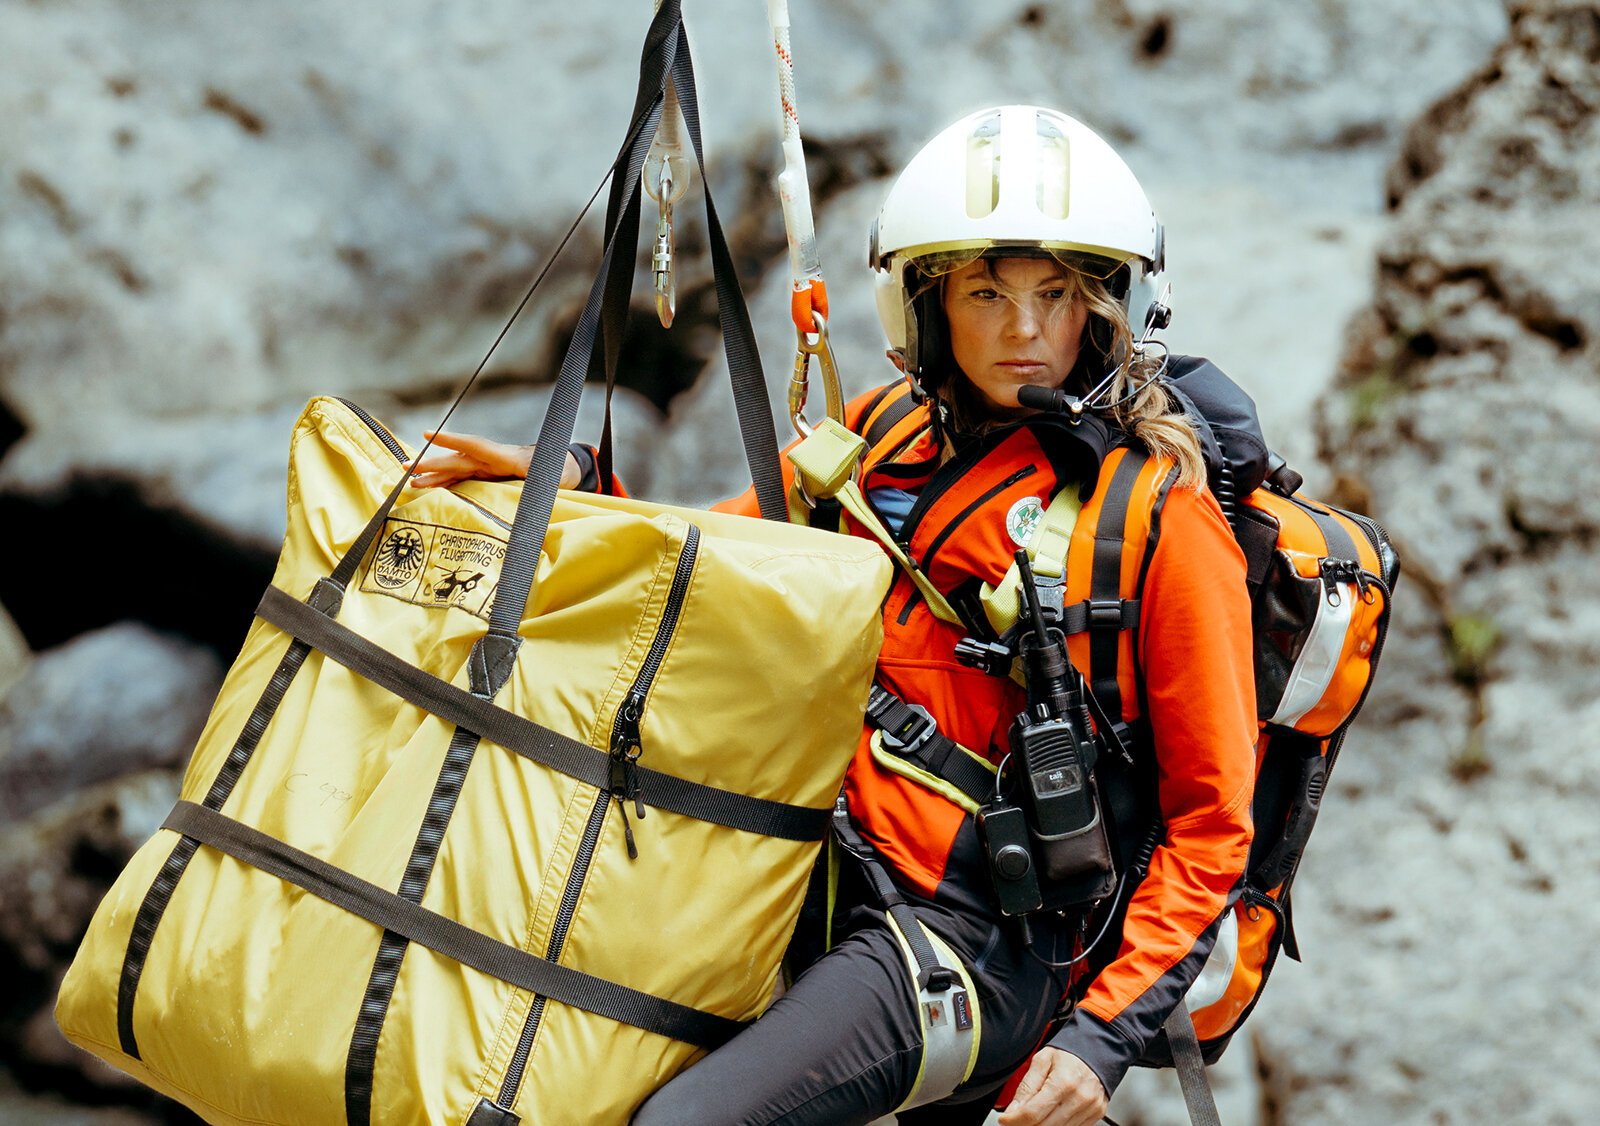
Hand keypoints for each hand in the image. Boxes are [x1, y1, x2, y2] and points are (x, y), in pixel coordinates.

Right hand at [410, 431, 580, 489]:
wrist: (562, 467)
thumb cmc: (559, 473)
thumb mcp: (554, 480)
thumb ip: (540, 485)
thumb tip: (527, 499)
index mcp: (508, 457)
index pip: (476, 446)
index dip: (452, 440)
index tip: (428, 434)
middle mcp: (493, 460)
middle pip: (459, 460)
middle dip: (432, 463)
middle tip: (406, 467)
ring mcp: (489, 468)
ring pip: (457, 470)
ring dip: (434, 475)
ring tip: (410, 482)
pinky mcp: (487, 477)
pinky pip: (462, 479)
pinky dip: (445, 484)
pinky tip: (428, 490)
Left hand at [997, 1047, 1107, 1125]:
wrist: (1098, 1050)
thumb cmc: (1069, 1053)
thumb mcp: (1042, 1060)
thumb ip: (1026, 1086)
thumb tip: (1013, 1110)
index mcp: (1064, 1082)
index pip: (1032, 1114)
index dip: (1014, 1120)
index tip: (1005, 1120)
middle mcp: (1079, 1098)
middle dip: (1026, 1124)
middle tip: (1018, 1117)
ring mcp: (1090, 1109)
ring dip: (1042, 1124)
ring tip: (1035, 1113)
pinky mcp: (1096, 1115)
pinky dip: (1057, 1124)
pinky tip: (1053, 1112)